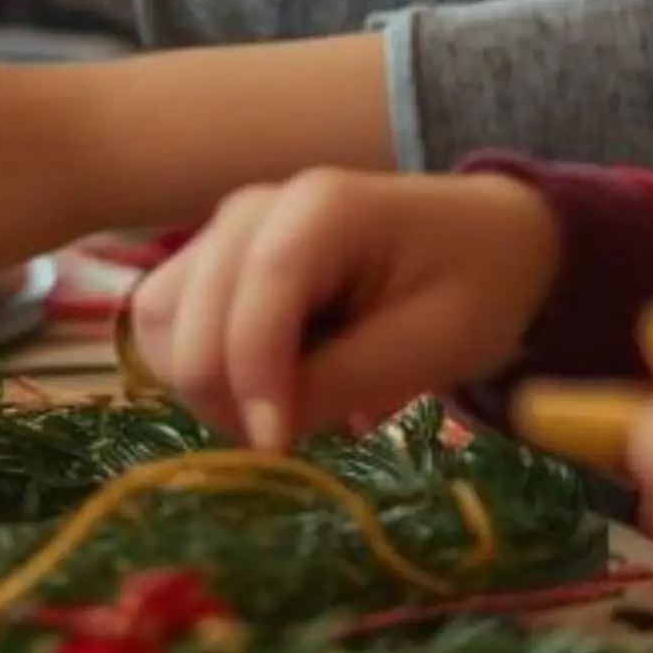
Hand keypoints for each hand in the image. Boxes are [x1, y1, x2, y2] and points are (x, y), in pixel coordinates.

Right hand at [130, 171, 561, 449]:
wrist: (491, 244)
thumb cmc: (476, 286)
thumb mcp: (432, 344)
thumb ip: (342, 380)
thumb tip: (260, 432)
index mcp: (323, 207)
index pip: (255, 294)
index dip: (253, 379)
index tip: (276, 446)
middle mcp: (258, 206)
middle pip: (185, 310)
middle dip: (221, 391)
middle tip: (282, 440)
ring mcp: (230, 229)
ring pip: (161, 316)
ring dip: (200, 381)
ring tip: (272, 413)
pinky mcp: (220, 260)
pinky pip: (170, 319)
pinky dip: (199, 367)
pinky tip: (261, 387)